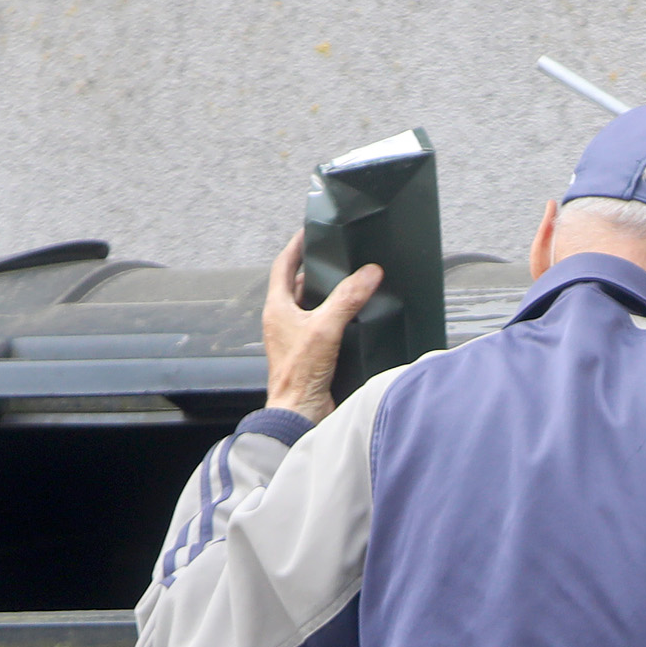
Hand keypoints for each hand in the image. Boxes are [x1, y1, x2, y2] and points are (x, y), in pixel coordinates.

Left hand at [264, 229, 384, 419]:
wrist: (299, 413)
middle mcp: (283, 321)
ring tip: (348, 283)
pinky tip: (351, 317)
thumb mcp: (325, 328)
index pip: (284, 266)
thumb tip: (368, 274)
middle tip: (336, 257)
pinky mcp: (309, 354)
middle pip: (298, 286)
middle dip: (316, 271)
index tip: (309, 233)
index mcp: (277, 309)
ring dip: (327, 295)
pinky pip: (321, 327)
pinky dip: (334, 318)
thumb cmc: (299, 375)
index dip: (296, 247)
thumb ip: (347, 298)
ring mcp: (295, 338)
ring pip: (311, 307)